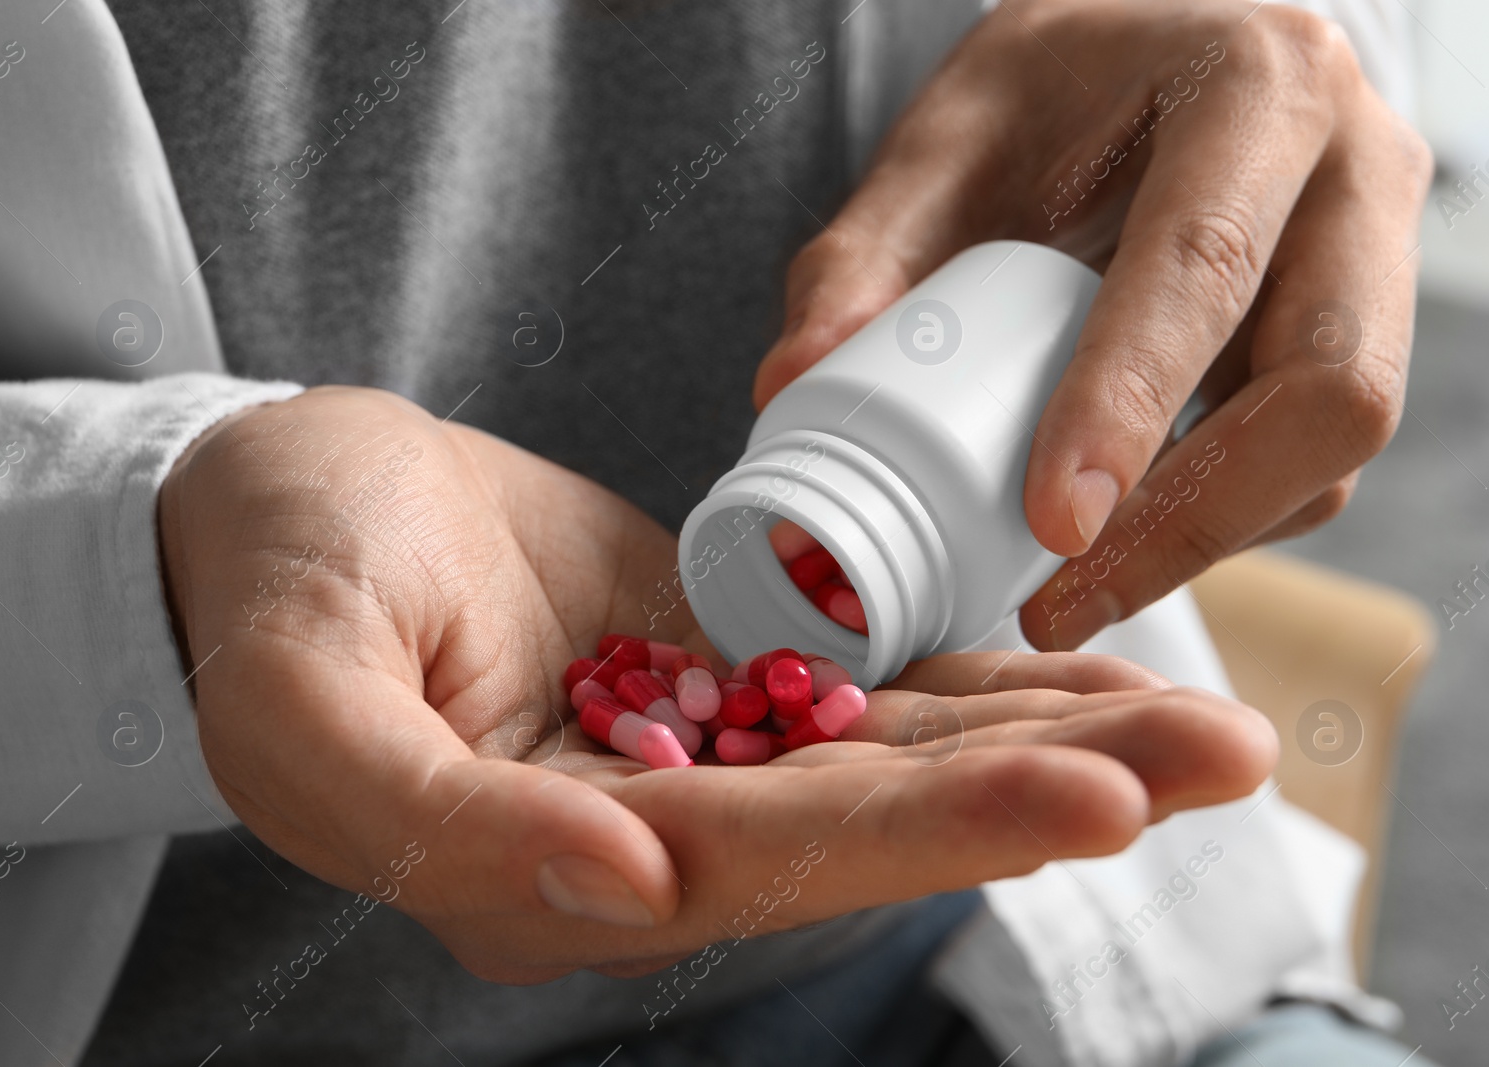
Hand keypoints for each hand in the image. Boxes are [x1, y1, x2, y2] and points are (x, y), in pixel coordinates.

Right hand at [158, 386, 1275, 982]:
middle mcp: (644, 843)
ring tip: (1206, 726)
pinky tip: (1089, 673)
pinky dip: (978, 684)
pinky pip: (866, 693)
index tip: (1088, 796)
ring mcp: (695, 762)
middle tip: (1216, 755)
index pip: (761, 864)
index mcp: (546, 873)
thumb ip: (432, 815)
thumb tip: (617, 889)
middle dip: (1045, 792)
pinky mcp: (722, 684)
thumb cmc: (273, 584)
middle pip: (869, 828)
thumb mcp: (301, 696)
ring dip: (1048, 740)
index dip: (925, 833)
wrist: (294, 501)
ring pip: (893, 765)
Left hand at [752, 0, 1431, 650]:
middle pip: (1330, 388)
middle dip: (1194, 516)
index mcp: (1255, 86)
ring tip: (1068, 592)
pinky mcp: (1367, 338)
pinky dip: (1219, 523)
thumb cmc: (1056, 90)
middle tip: (1058, 598)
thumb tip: (791, 384)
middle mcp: (1354, 173)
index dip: (1132, 404)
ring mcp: (1381, 260)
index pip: (1205, 264)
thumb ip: (866, 249)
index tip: (1054, 523)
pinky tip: (1122, 543)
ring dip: (1206, 539)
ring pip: (1335, 448)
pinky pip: (1316, 466)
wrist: (1156, 59)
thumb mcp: (948, 133)